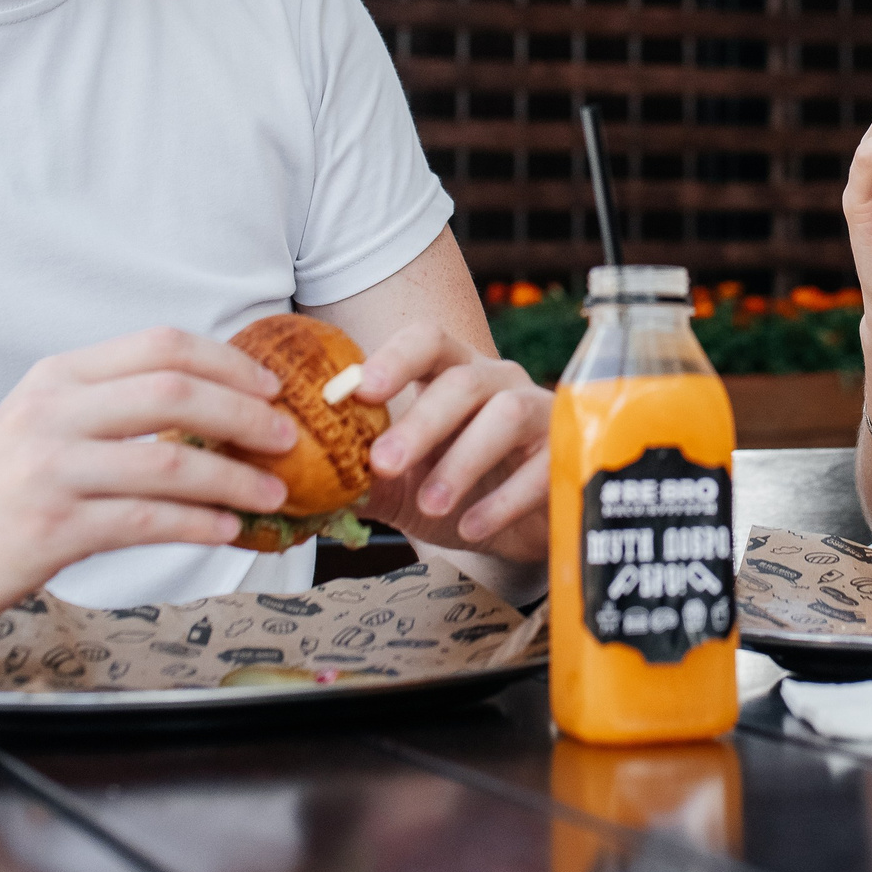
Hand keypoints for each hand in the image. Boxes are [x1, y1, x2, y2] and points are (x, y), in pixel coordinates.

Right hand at [0, 325, 297, 635]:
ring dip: (235, 477)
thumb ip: (109, 410)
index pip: (160, 345)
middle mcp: (52, 412)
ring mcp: (50, 470)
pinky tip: (228, 529)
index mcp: (57, 377)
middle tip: (287, 436)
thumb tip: (209, 410)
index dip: (227, 361)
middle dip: (246, 412)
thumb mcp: (41, 427)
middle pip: (175, 391)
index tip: (270, 385)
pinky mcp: (51, 530)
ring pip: (170, 460)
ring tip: (273, 492)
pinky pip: (147, 520)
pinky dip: (199, 523)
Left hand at [351, 324, 549, 562]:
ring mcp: (538, 412)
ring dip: (462, 461)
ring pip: (505, 415)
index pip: (426, 341)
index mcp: (452, 372)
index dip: (394, 358)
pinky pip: (540, 468)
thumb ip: (360, 480)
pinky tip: (471, 528)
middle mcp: (498, 381)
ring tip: (429, 506)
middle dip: (420, 422)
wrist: (522, 530)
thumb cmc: (457, 490)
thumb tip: (305, 489)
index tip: (358, 392)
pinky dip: (502, 500)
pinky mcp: (566, 453)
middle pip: (462, 381)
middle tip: (382, 463)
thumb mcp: (401, 487)